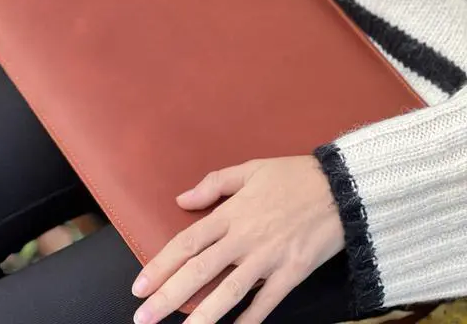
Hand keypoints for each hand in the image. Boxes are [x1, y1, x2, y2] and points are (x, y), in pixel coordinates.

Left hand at [131, 157, 343, 323]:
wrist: (340, 188)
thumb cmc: (291, 176)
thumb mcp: (249, 170)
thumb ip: (213, 185)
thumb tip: (181, 199)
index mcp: (231, 213)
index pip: (187, 242)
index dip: (161, 265)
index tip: (139, 285)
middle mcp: (244, 238)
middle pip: (199, 271)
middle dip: (168, 297)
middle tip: (143, 318)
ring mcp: (268, 259)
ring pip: (228, 293)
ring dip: (201, 317)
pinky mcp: (291, 274)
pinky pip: (266, 304)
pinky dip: (248, 322)